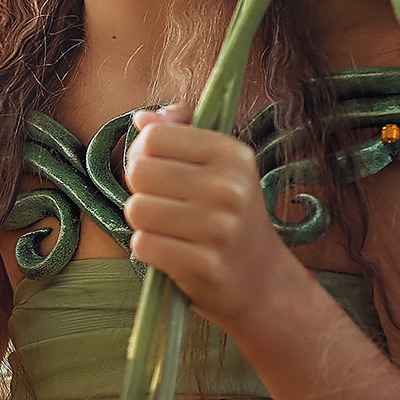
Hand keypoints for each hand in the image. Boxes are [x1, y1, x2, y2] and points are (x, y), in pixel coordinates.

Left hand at [120, 105, 310, 330]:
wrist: (262, 281)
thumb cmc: (229, 216)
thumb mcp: (220, 165)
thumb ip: (180, 131)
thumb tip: (142, 118)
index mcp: (233, 155)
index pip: (154, 137)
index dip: (144, 153)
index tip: (161, 170)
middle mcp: (230, 188)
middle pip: (139, 171)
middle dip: (142, 189)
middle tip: (165, 204)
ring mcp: (219, 228)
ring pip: (137, 209)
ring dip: (143, 222)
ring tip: (169, 229)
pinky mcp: (204, 265)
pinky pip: (142, 244)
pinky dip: (148, 249)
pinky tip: (171, 252)